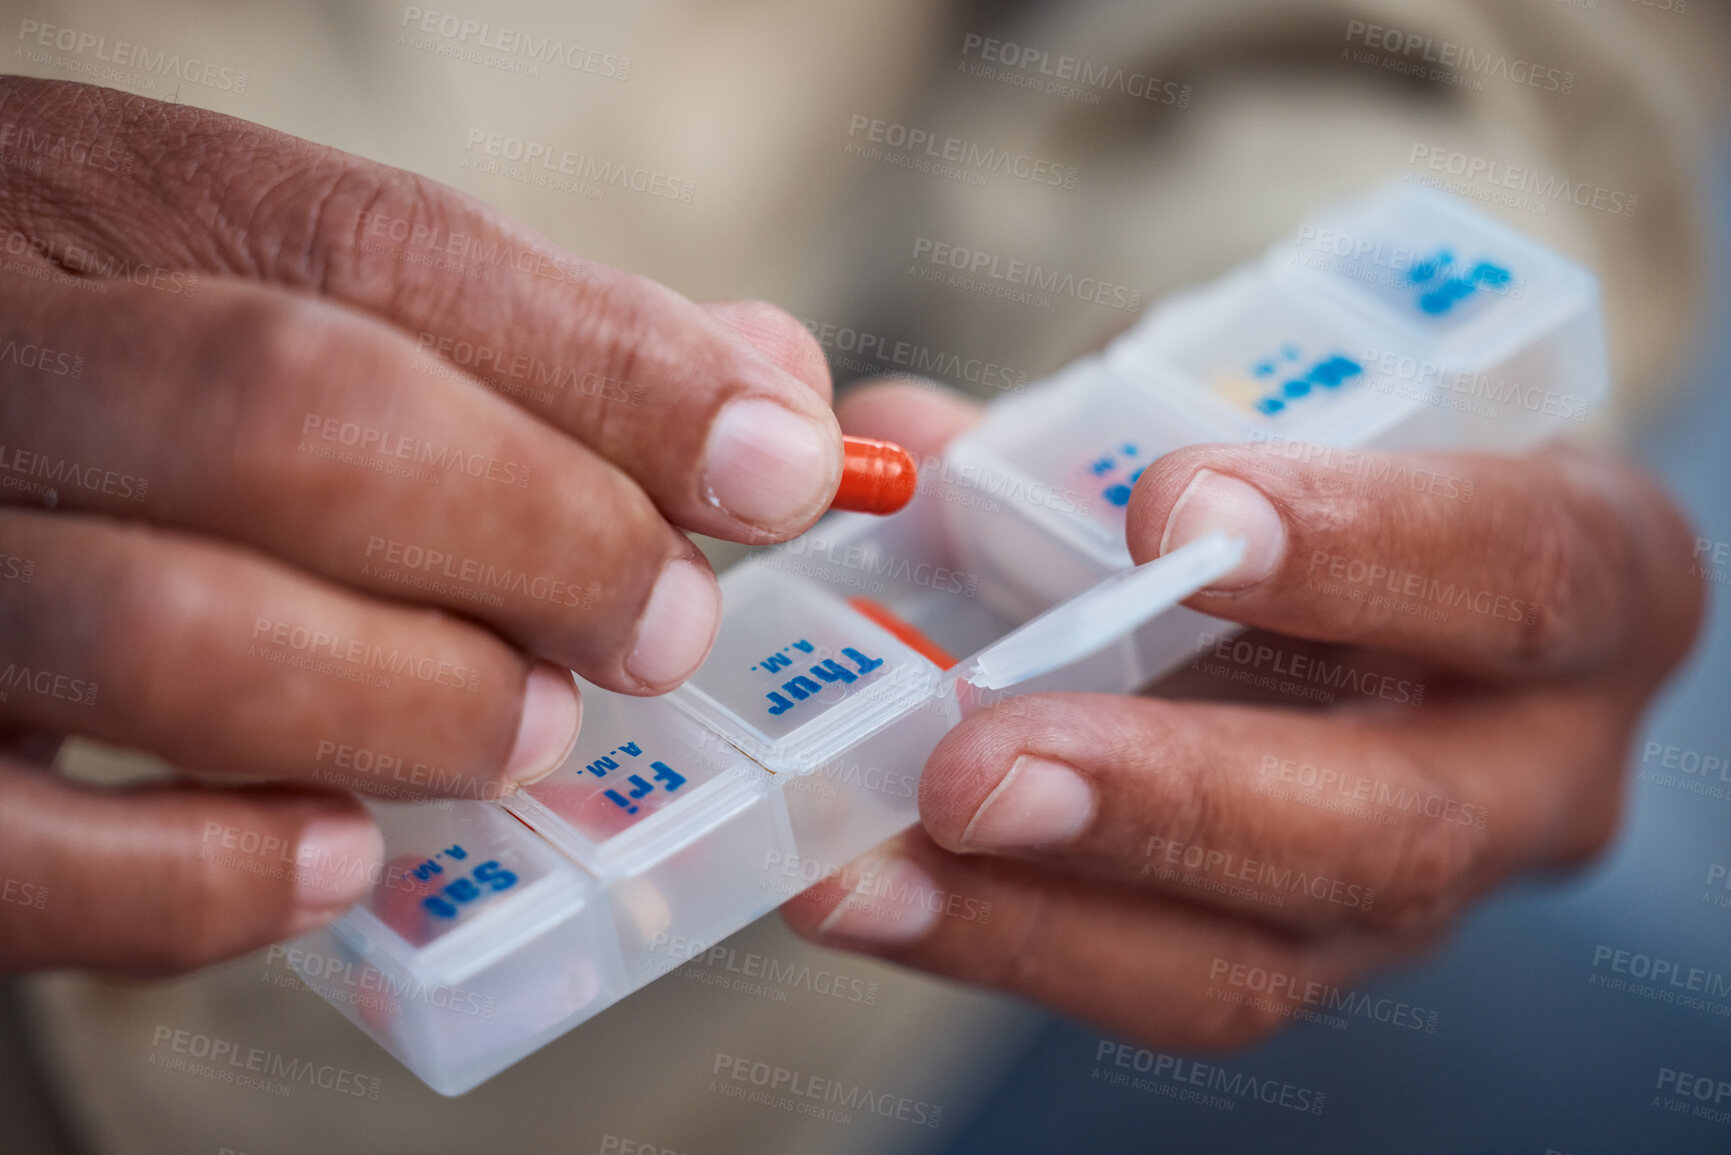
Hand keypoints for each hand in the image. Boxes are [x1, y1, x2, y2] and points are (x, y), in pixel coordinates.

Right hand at [0, 78, 839, 972]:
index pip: (380, 254)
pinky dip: (226, 879)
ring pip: (175, 635)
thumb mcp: (259, 274)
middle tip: (655, 627)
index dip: (616, 375)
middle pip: (289, 419)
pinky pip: (37, 861)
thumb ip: (516, 333)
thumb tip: (762, 395)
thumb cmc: (98, 368)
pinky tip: (341, 851)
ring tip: (522, 734)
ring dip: (417, 705)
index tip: (777, 464)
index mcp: (92, 203)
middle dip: (539, 537)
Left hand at [785, 380, 1701, 1050]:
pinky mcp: (1302, 958)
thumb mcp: (1265, 403)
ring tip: (878, 867)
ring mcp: (1423, 896)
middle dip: (1169, 798)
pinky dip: (1006, 938)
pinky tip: (876, 893)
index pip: (1517, 570)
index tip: (1171, 512)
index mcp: (1587, 572)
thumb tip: (900, 446)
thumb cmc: (1342, 466)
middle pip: (1395, 827)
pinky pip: (1164, 983)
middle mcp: (1537, 766)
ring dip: (1048, 914)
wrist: (1395, 595)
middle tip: (980, 763)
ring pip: (1261, 958)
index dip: (1359, 548)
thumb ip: (1108, 410)